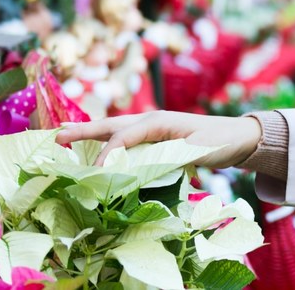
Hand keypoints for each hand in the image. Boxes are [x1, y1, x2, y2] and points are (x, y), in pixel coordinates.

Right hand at [55, 111, 262, 168]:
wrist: (238, 136)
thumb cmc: (221, 141)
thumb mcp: (199, 149)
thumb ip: (171, 156)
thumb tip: (142, 166)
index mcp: (158, 120)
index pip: (123, 137)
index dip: (108, 155)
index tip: (96, 173)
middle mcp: (150, 121)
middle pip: (110, 126)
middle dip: (83, 132)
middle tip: (56, 136)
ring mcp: (151, 128)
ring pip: (113, 129)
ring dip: (89, 134)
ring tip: (62, 136)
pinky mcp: (154, 137)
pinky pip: (124, 138)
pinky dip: (105, 142)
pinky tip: (92, 149)